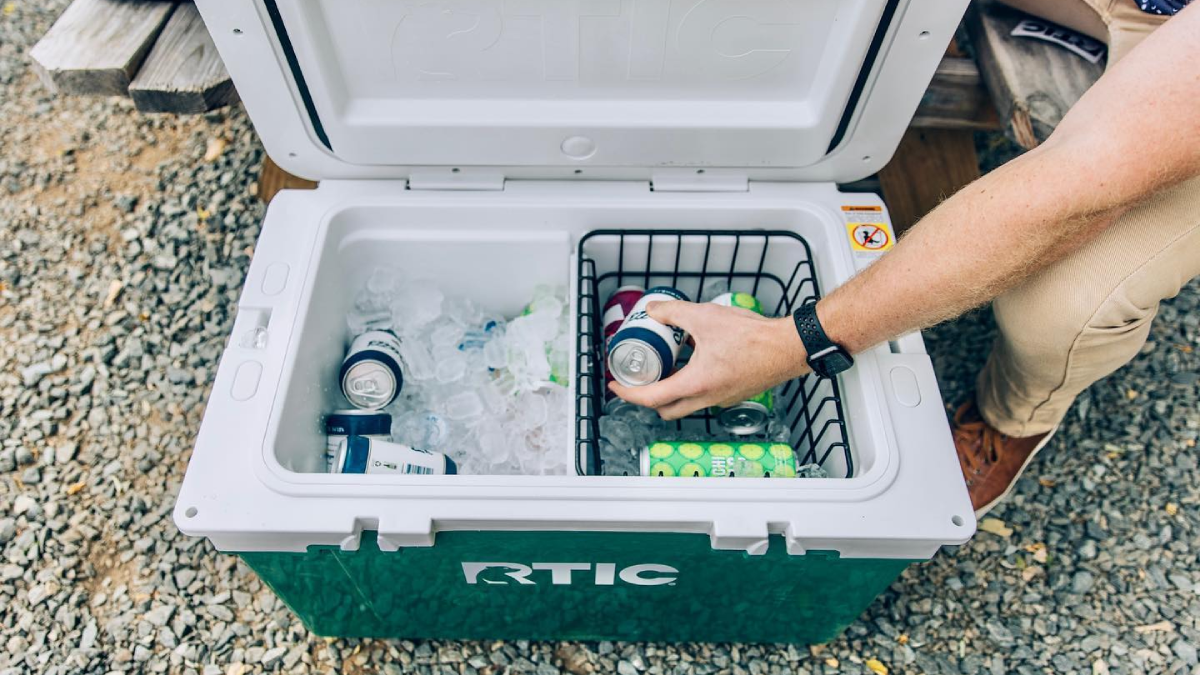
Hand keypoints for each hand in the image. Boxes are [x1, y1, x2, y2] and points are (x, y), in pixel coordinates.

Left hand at [609, 300, 809, 419]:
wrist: (788, 347)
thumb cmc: (753, 337)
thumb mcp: (705, 317)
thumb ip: (675, 314)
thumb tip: (654, 311)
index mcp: (696, 384)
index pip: (651, 398)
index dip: (628, 394)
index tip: (616, 385)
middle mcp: (708, 398)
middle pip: (667, 409)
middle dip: (648, 398)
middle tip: (640, 378)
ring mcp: (722, 398)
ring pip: (687, 403)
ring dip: (672, 388)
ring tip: (666, 363)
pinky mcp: (734, 392)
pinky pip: (705, 394)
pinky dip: (692, 382)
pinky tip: (695, 358)